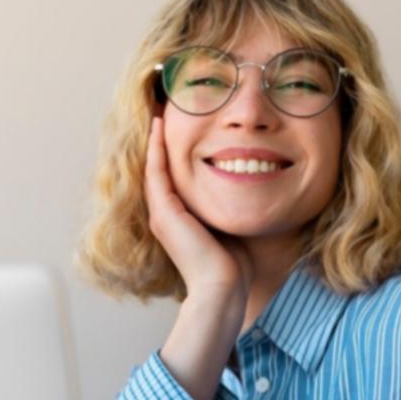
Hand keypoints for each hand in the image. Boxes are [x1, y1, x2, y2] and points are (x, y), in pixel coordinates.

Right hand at [144, 115, 252, 302]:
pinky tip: (160, 126)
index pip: (171, 177)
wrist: (223, 290)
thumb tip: (247, 185)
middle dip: (160, 140)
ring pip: (153, 166)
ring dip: (155, 138)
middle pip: (158, 168)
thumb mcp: (228, 225)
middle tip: (162, 109)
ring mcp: (162, 214)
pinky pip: (157, 171)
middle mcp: (165, 215)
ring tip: (159, 110)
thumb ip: (228, 206)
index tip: (179, 125)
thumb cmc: (232, 267)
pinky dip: (157, 148)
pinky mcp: (165, 213)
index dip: (171, 151)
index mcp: (178, 219)